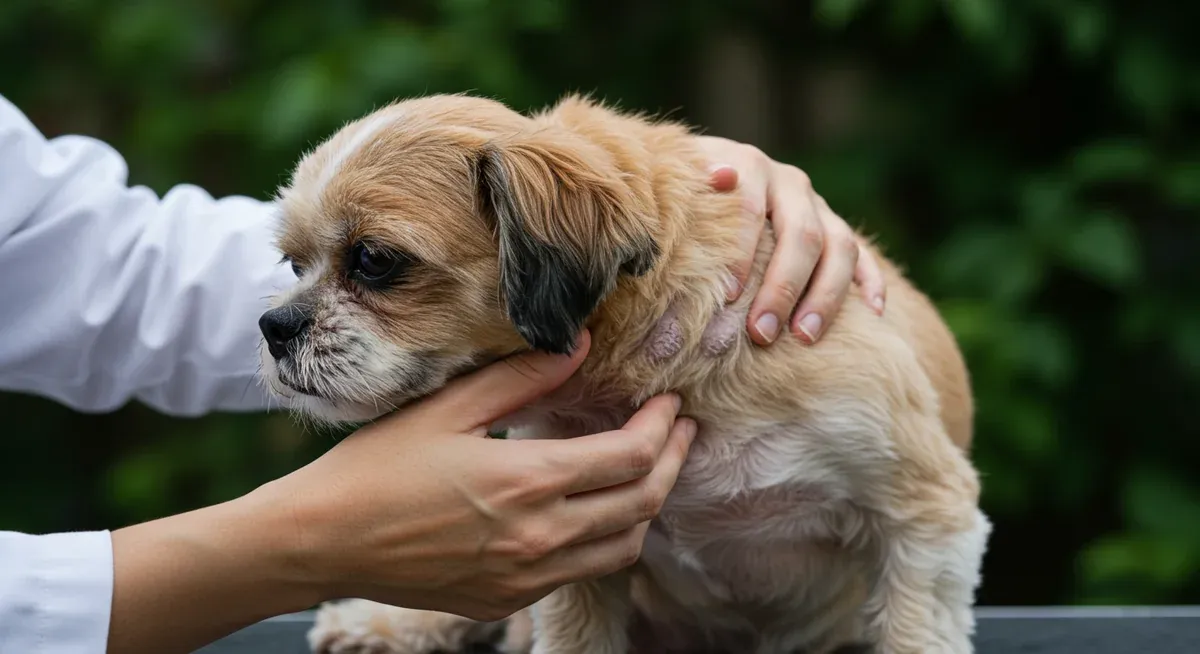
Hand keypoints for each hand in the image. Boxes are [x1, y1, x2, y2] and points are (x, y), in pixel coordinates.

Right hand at [107, 330, 694, 651]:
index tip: (670, 402)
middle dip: (671, 462)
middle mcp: (540, 537)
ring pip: (623, 547)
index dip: (662, 427)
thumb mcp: (449, 407)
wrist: (323, 542)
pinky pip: (583, 572)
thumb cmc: (377, 467)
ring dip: (647, 506)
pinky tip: (597, 511)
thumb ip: (521, 377)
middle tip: (680, 431)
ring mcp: (527, 576)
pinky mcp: (509, 599)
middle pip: (642, 503)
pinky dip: (608, 540)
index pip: (630, 456)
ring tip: (648, 470)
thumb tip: (578, 344)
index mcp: (529, 482)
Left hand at [647, 137, 886, 356]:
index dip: (741, 253)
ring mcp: (818, 206)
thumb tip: (718, 176)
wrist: (705, 175)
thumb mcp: (674, 185)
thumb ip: (686, 186)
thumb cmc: (681, 197)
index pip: (751, 207)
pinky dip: (871, 282)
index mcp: (747, 166)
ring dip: (824, 295)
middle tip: (761, 333)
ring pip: (838, 246)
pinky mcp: (836, 228)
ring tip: (804, 336)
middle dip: (782, 287)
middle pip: (800, 234)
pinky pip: (863, 255)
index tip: (727, 297)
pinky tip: (872, 315)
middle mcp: (789, 182)